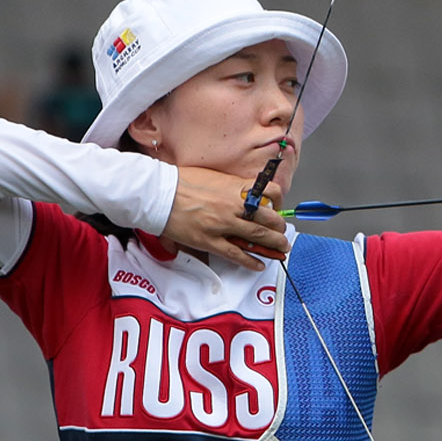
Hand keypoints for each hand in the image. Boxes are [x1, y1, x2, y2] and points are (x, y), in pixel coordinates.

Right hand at [162, 166, 290, 270]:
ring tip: (281, 249)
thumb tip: (246, 194)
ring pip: (256, 236)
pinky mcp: (209, 241)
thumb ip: (233, 187)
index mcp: (235, 187)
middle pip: (268, 218)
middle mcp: (233, 206)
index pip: (270, 192)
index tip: (278, 207)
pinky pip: (235, 254)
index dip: (279, 201)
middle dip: (280, 228)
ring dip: (273, 244)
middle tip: (283, 233)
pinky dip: (250, 261)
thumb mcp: (215, 177)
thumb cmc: (181, 182)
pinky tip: (259, 264)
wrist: (158, 193)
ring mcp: (222, 225)